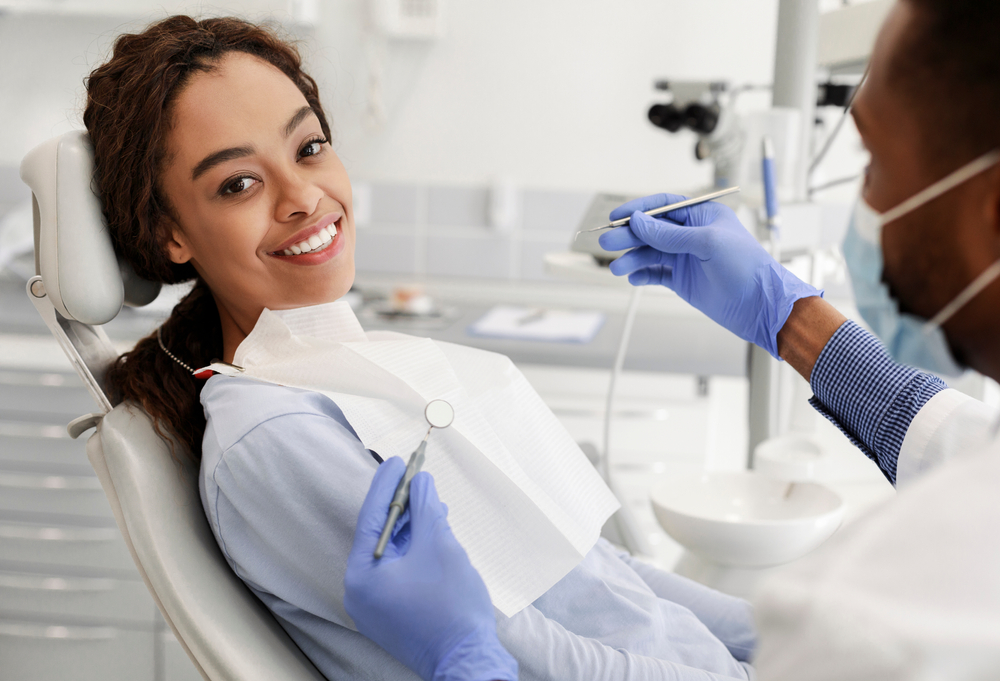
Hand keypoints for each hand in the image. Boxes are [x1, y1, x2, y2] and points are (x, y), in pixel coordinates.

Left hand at [344, 458, 517, 680]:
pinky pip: (399, 571)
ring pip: (392, 553)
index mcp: (360, 575)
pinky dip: (415, 549)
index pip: (371, 517)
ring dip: (412, 527)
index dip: (387, 484)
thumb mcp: (438, 544)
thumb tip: (422, 482)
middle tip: (417, 475)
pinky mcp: (394, 613)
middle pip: (380, 535)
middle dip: (403, 505)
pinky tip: (433, 532)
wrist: (468, 661)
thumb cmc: (451, 606)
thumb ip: (426, 508)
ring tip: (433, 502)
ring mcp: (376, 606)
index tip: (397, 460)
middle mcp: (360, 591)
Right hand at [599, 193, 820, 358]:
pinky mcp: (684, 280)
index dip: (638, 210)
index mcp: (702, 216)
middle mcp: (692, 235)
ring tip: (617, 268)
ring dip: (632, 258)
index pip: (663, 206)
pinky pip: (656, 274)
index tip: (615, 217)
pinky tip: (633, 278)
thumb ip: (669, 233)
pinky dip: (643, 275)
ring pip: (651, 253)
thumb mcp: (706, 243)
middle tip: (607, 243)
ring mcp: (687, 258)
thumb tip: (638, 221)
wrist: (760, 306)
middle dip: (629, 236)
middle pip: (652, 230)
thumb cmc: (746, 267)